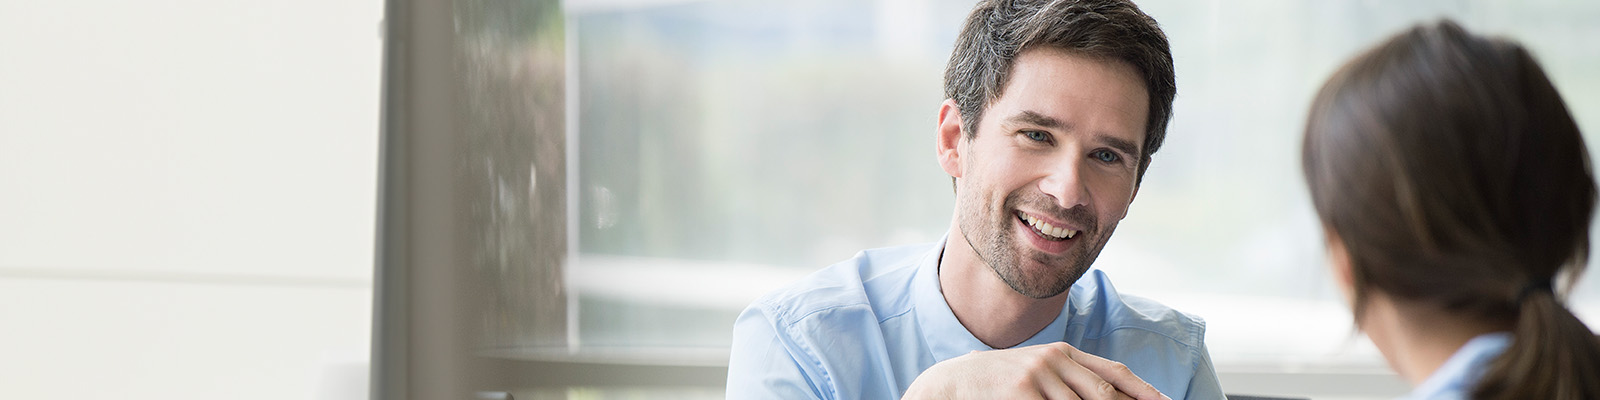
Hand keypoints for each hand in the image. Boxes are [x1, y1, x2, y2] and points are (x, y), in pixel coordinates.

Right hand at [901, 342, 1169, 399]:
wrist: (954, 381)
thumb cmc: (1003, 383)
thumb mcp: (1040, 372)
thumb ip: (1073, 381)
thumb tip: (1113, 397)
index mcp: (1064, 352)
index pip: (1114, 371)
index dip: (1144, 390)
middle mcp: (1054, 359)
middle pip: (1103, 394)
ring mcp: (1036, 375)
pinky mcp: (1020, 392)